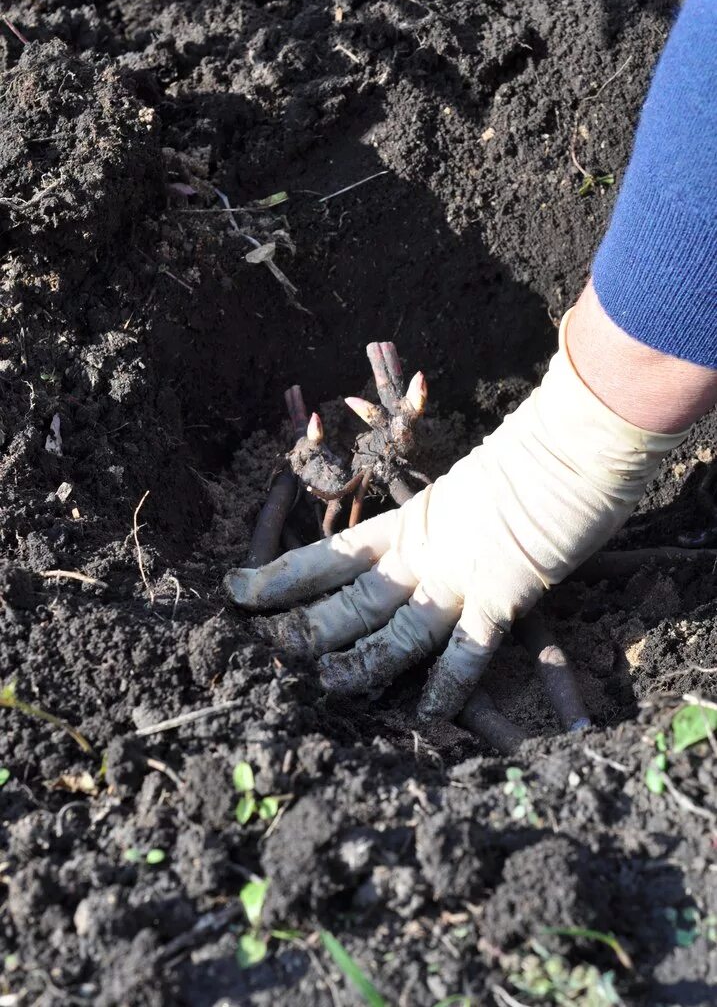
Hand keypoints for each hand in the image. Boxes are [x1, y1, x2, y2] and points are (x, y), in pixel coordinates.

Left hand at [225, 312, 684, 722]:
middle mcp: (422, 555)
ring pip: (393, 630)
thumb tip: (426, 539)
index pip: (328, 555)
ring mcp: (457, 578)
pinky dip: (447, 685)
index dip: (279, 576)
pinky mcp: (500, 596)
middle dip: (304, 624)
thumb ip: (443, 519)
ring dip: (358, 661)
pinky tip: (423, 716)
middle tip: (264, 647)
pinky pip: (467, 651)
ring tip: (323, 684)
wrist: (569, 447)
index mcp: (408, 524)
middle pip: (349, 598)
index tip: (234, 591)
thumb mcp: (467, 488)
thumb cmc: (524, 459)